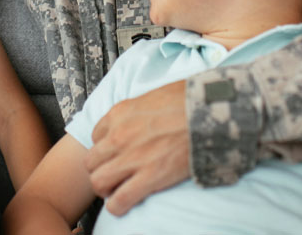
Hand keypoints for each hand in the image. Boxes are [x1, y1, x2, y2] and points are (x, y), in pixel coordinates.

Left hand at [85, 80, 189, 215]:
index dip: (106, 148)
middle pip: (91, 160)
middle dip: (100, 170)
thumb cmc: (189, 99)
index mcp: (120, 112)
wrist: (210, 111)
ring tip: (117, 190)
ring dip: (105, 188)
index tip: (117, 154)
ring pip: (98, 181)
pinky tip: (124, 204)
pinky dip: (117, 206)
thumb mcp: (154, 95)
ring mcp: (132, 157)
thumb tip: (144, 120)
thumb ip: (139, 111)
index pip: (96, 136)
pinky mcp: (149, 177)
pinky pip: (119, 200)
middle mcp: (119, 135)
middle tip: (114, 175)